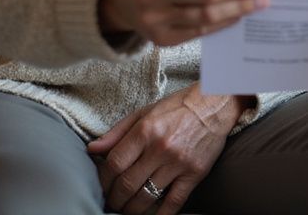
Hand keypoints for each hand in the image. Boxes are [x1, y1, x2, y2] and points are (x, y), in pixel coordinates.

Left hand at [87, 84, 252, 213]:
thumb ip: (117, 132)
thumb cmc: (177, 107)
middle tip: (114, 202)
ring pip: (146, 197)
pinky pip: (173, 203)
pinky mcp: (194, 173)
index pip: (114, 164)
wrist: (215, 103)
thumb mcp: (145, 112)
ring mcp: (178, 162)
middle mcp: (160, 147)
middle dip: (115, 199)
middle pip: (127, 185)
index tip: (104, 186)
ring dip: (132, 209)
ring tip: (128, 209)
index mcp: (145, 130)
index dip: (104, 180)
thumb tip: (92, 149)